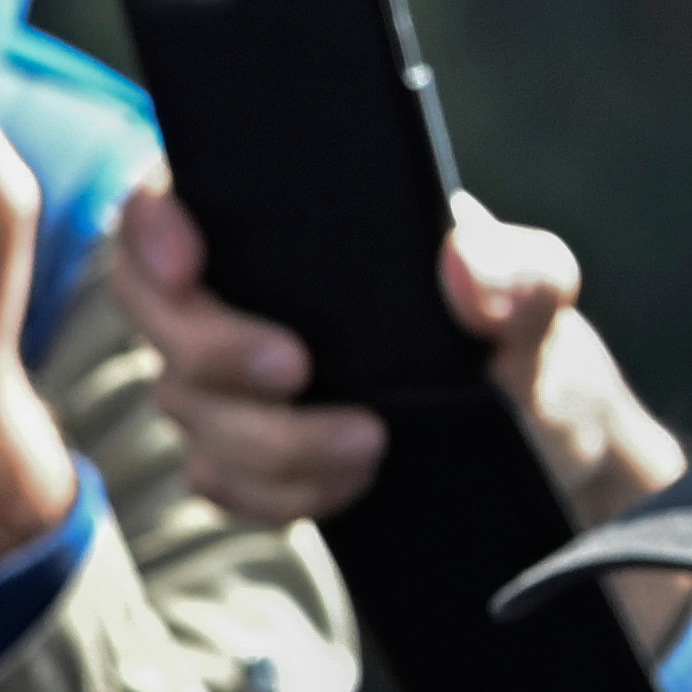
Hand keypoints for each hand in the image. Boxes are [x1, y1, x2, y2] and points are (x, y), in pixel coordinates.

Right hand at [110, 185, 691, 659]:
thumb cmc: (515, 337)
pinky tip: (346, 484)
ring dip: (269, 438)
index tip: (190, 263)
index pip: (167, 199)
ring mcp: (222, 381)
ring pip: (186, 409)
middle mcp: (232, 295)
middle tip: (296, 369)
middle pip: (155, 315)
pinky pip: (216, 479)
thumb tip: (464, 269)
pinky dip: (278, 492)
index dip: (152, 227)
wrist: (523, 436)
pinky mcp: (234, 455)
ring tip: (368, 445)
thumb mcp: (539, 291)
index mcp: (282, 220)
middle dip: (213, 350)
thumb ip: (519, 271)